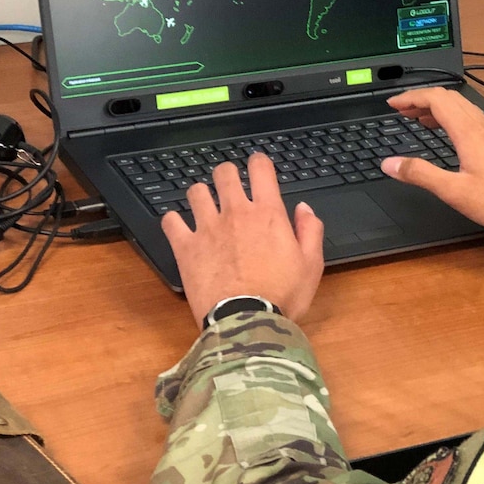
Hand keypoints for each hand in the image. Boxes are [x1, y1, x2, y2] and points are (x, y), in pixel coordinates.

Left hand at [161, 153, 325, 328]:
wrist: (247, 321)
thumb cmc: (282, 295)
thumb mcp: (312, 264)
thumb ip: (310, 230)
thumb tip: (304, 209)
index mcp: (268, 214)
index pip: (261, 169)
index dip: (259, 162)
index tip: (258, 166)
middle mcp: (236, 213)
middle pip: (224, 173)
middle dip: (227, 174)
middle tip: (229, 184)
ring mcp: (207, 228)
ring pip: (196, 192)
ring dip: (201, 194)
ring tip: (205, 205)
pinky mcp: (185, 248)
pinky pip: (171, 221)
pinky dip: (174, 220)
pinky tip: (179, 226)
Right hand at [382, 87, 483, 243]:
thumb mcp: (455, 192)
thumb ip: (420, 174)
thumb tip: (390, 163)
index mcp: (469, 132)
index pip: (436, 100)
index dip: (411, 98)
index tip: (394, 104)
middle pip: (451, 99)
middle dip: (424, 101)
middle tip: (405, 112)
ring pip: (468, 109)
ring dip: (444, 110)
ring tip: (427, 121)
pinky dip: (466, 120)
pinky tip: (468, 130)